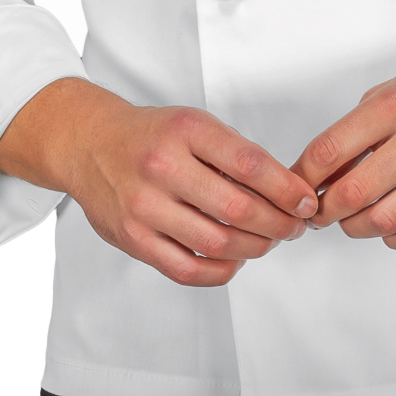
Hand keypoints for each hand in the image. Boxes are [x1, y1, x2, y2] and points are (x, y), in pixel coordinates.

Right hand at [0, 78, 317, 285]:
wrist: (90, 143)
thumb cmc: (151, 135)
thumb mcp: (194, 125)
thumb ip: (235, 155)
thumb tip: (287, 191)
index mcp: (186, 131)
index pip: (250, 164)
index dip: (286, 188)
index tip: (306, 201)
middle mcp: (163, 167)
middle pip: (238, 209)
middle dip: (278, 224)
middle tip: (294, 226)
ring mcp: (144, 206)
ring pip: (217, 242)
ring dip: (255, 248)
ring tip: (268, 242)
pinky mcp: (132, 238)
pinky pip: (186, 269)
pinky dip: (220, 271)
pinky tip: (235, 261)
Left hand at [291, 14, 395, 250]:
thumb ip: (359, 126)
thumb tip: (320, 171)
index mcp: (395, 106)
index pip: (329, 151)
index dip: (302, 177)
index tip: (295, 188)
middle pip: (351, 194)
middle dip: (323, 212)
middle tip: (317, 213)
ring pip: (382, 222)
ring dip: (356, 228)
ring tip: (352, 219)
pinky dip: (394, 237)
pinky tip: (389, 224)